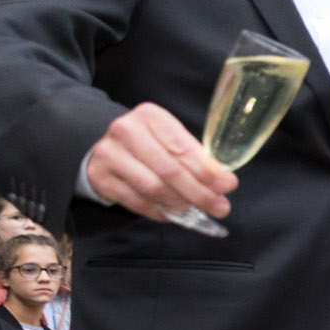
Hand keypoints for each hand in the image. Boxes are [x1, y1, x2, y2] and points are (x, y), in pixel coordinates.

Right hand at [84, 103, 237, 221]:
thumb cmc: (150, 143)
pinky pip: (137, 202)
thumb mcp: (172, 139)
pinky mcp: (101, 178)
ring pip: (153, 188)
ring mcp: (109, 155)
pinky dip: (160, 211)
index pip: (182, 147)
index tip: (228, 185)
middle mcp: (126, 131)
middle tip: (219, 206)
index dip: (207, 170)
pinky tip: (175, 213)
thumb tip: (224, 181)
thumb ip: (196, 156)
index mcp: (149, 116)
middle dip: (199, 192)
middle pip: (169, 169)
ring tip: (198, 210)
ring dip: (181, 204)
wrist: (106, 148)